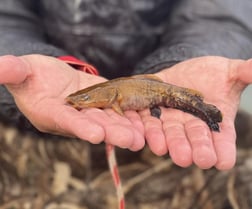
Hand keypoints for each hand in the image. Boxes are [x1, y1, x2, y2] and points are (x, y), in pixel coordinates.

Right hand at [0, 55, 144, 150]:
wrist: (50, 78)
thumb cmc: (32, 76)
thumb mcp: (22, 71)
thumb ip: (14, 71)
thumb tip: (0, 66)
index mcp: (52, 113)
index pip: (66, 121)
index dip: (80, 127)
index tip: (96, 134)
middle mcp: (74, 118)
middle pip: (94, 125)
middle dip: (112, 132)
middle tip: (130, 140)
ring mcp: (90, 111)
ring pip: (109, 120)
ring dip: (126, 128)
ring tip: (142, 136)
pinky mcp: (103, 101)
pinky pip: (118, 109)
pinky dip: (131, 115)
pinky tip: (145, 120)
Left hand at [141, 56, 251, 169]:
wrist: (186, 72)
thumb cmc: (213, 75)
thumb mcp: (230, 72)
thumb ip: (243, 72)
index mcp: (215, 121)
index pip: (222, 139)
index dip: (223, 150)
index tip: (224, 162)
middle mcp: (192, 125)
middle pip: (193, 140)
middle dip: (195, 149)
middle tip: (198, 159)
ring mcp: (171, 120)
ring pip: (169, 134)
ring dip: (168, 143)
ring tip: (165, 149)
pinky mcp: (152, 111)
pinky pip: (148, 122)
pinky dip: (146, 130)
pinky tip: (143, 137)